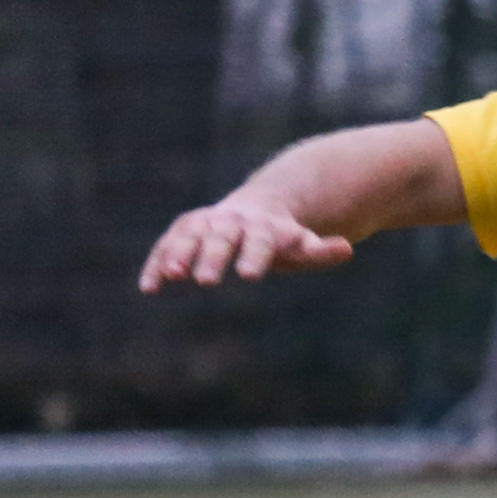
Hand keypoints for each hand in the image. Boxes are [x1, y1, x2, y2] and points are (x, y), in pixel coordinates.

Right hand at [140, 193, 352, 290]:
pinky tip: (149, 287)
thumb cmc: (282, 237)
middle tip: (204, 281)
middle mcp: (229, 222)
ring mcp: (203, 225)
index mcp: (261, 227)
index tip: (250, 276)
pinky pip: (166, 246)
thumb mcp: (303, 244)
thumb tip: (347, 248)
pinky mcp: (183, 232)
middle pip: (220, 240)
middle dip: (212, 258)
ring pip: (188, 238)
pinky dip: (157, 263)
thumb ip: (320, 250)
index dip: (254, 257)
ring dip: (178, 255)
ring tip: (171, 276)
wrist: (257, 209)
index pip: (258, 242)